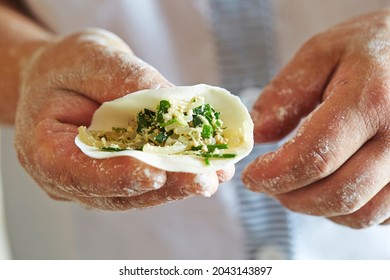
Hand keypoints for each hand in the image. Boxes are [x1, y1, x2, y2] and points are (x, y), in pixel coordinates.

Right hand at [15, 29, 233, 209]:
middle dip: (165, 185)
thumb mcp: (91, 57)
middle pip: (118, 191)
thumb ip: (124, 80)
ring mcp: (97, 182)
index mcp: (45, 149)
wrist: (65, 78)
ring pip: (139, 193)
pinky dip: (179, 173)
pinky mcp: (121, 176)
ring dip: (180, 184)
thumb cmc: (67, 66)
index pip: (77, 173)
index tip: (156, 173)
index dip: (117, 176)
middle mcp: (71, 176)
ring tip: (216, 172)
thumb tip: (171, 103)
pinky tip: (208, 165)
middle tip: (204, 179)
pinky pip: (149, 180)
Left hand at [242, 11, 389, 227]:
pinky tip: (330, 185)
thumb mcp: (321, 54)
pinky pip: (380, 215)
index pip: (315, 158)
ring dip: (317, 208)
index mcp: (371, 102)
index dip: (274, 175)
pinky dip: (346, 211)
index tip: (251, 177)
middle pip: (337, 194)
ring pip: (360, 214)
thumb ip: (285, 94)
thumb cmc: (370, 49)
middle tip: (269, 184)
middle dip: (290, 197)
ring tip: (295, 186)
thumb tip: (255, 135)